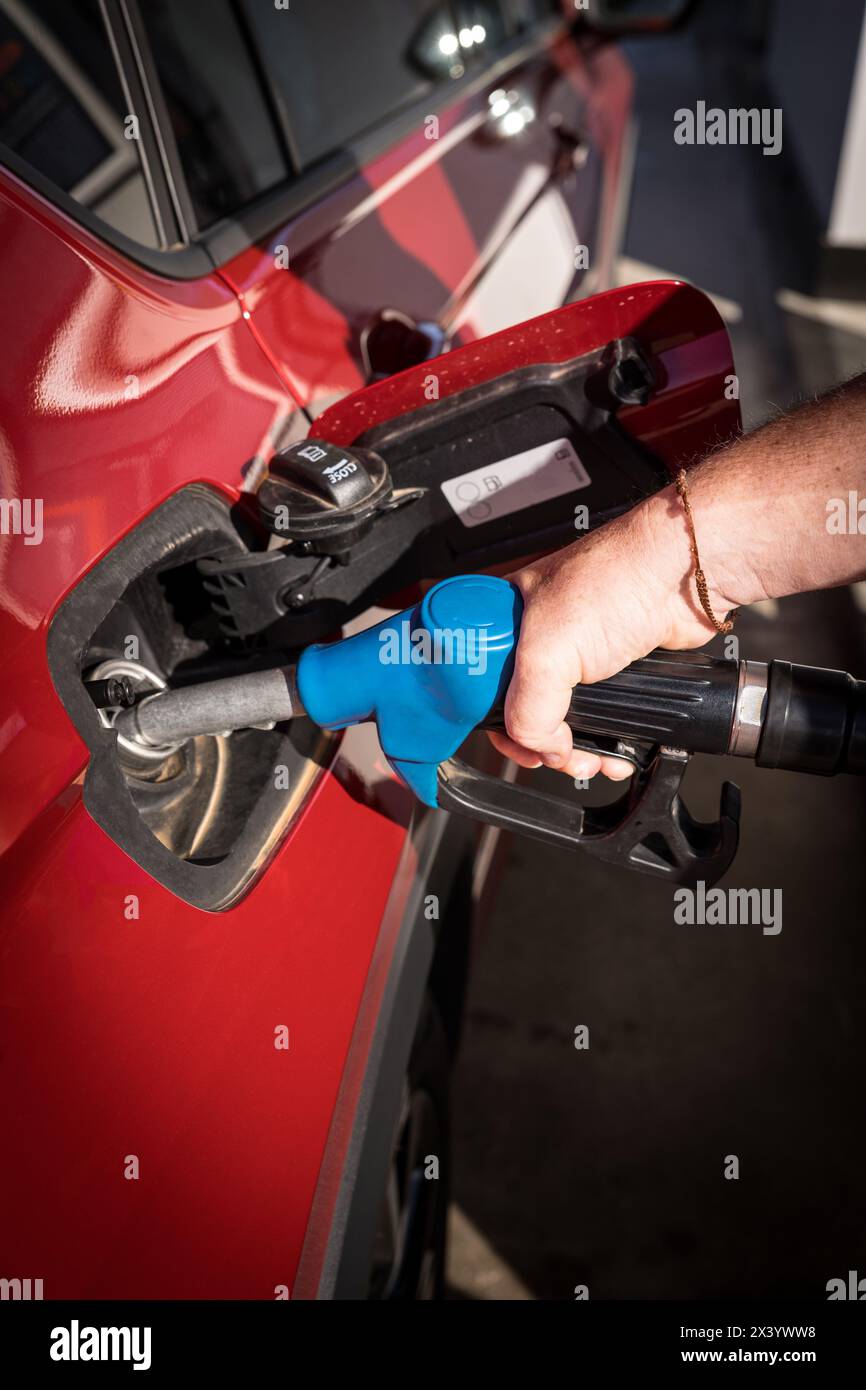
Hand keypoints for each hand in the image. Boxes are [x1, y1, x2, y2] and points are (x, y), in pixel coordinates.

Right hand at [487, 486, 735, 780]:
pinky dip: (607, 741)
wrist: (684, 576)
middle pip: (523, 709)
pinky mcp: (613, 670)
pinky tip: (615, 751)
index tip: (513, 744)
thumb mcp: (549, 651)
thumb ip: (529, 710)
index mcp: (508, 620)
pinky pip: (601, 717)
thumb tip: (542, 747)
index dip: (493, 720)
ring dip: (577, 750)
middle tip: (556, 756)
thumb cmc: (618, 578)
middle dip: (542, 744)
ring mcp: (578, 655)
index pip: (480, 684)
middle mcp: (540, 637)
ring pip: (564, 719)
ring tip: (591, 760)